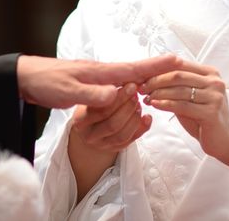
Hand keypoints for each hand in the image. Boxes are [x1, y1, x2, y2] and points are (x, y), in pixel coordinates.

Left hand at [16, 54, 181, 108]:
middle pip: (135, 69)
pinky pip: (118, 82)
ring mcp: (97, 76)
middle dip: (156, 66)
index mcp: (100, 73)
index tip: (175, 59)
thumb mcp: (68, 91)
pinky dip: (131, 81)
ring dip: (146, 73)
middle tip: (178, 62)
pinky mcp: (92, 83)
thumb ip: (93, 95)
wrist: (27, 77)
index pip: (133, 69)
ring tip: (164, 71)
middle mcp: (102, 72)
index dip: (155, 66)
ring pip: (127, 75)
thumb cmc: (46, 82)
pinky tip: (134, 85)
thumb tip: (119, 94)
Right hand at [68, 83, 150, 199]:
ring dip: (134, 118)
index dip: (119, 98)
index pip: (101, 110)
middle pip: (113, 123)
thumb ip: (103, 89)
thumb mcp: (90, 95)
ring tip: (139, 104)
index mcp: (81, 119)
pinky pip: (130, 142)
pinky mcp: (113, 149)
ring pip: (122, 135)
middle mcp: (89, 135)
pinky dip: (141, 129)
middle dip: (128, 106)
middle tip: (136, 93)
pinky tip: (147, 118)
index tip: (131, 85)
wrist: (86, 126)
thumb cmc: (90, 105)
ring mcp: (101, 144)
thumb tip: (127, 79)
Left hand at [140, 60, 228, 186]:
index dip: (159, 70)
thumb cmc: (203, 118)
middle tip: (141, 87)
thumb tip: (150, 78)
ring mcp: (215, 96)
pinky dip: (165, 104)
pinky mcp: (212, 112)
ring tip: (145, 97)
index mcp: (210, 73)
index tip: (143, 76)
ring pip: (179, 90)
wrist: (225, 141)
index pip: (180, 65)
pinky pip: (182, 105)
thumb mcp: (190, 97)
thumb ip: (176, 86)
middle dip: (156, 80)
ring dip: (158, 93)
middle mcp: (215, 81)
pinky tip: (155, 105)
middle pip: (178, 75)